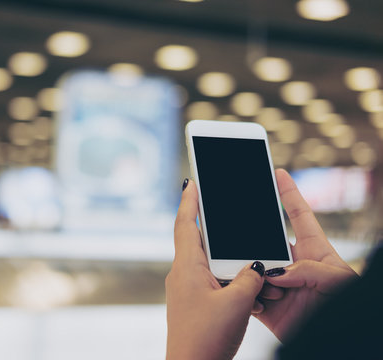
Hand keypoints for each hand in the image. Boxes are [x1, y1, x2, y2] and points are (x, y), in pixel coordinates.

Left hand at [166, 180, 265, 359]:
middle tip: (229, 215)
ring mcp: (187, 290)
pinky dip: (230, 282)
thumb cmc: (206, 337)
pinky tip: (249, 294)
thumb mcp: (237, 303)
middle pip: (199, 242)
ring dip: (229, 263)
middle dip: (217, 231)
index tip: (191, 182)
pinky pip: (213, 283)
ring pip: (210, 265)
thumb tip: (257, 267)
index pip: (185, 224)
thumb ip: (250, 278)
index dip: (189, 201)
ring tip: (251, 266)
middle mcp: (182, 274)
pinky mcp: (194, 303)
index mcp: (187, 267)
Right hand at [255, 169, 357, 340]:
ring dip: (253, 275)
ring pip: (253, 269)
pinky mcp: (267, 306)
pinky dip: (244, 296)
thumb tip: (276, 272)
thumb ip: (310, 270)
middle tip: (254, 251)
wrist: (336, 341)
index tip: (278, 173)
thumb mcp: (339, 281)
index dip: (288, 193)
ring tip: (263, 285)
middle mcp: (293, 266)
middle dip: (255, 243)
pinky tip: (253, 299)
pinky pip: (247, 295)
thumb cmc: (347, 306)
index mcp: (315, 252)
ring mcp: (278, 285)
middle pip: (266, 242)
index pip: (299, 215)